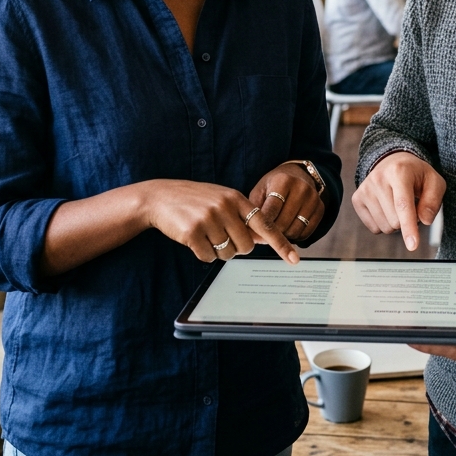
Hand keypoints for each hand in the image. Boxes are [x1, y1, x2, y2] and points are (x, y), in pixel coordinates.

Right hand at [142, 179, 298, 264]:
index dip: (280, 243)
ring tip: (205, 234)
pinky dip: (203, 253)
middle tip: (221, 236)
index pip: (265, 224)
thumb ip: (242, 215)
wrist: (160, 197)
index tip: (294, 259)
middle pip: (246, 246)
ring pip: (227, 254)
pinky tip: (194, 239)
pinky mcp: (192, 232)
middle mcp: (224, 207)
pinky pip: (208, 257)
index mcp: (236, 198)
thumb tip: (263, 238)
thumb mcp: (222, 199)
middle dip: (236, 248)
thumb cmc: (195, 200)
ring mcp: (208, 219)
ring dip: (218, 251)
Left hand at [250, 163, 324, 242]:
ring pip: (294, 231)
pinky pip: (306, 233)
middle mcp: (301, 188)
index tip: (257, 233)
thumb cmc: (274, 185)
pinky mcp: (320, 208)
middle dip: (272, 231)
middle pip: (283, 223)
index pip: (272, 209)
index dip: (263, 225)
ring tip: (277, 228)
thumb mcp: (260, 191)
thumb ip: (255, 211)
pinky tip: (289, 228)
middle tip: (266, 231)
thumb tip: (252, 237)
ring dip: (284, 235)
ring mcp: (313, 198)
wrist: (298, 175)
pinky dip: (295, 236)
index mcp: (283, 181)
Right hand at [351, 151, 444, 250]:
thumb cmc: (416, 175)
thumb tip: (424, 221)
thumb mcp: (434, 182)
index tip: (412, 245)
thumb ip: (433, 201)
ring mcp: (365, 189)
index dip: (409, 227)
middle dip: (407, 220)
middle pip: (395, 221)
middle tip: (410, 204)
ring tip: (397, 204)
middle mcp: (378, 178)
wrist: (393, 162)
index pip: (403, 205)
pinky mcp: (357, 199)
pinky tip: (386, 208)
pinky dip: (384, 223)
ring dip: (396, 223)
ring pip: (385, 227)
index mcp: (399, 171)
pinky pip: (374, 228)